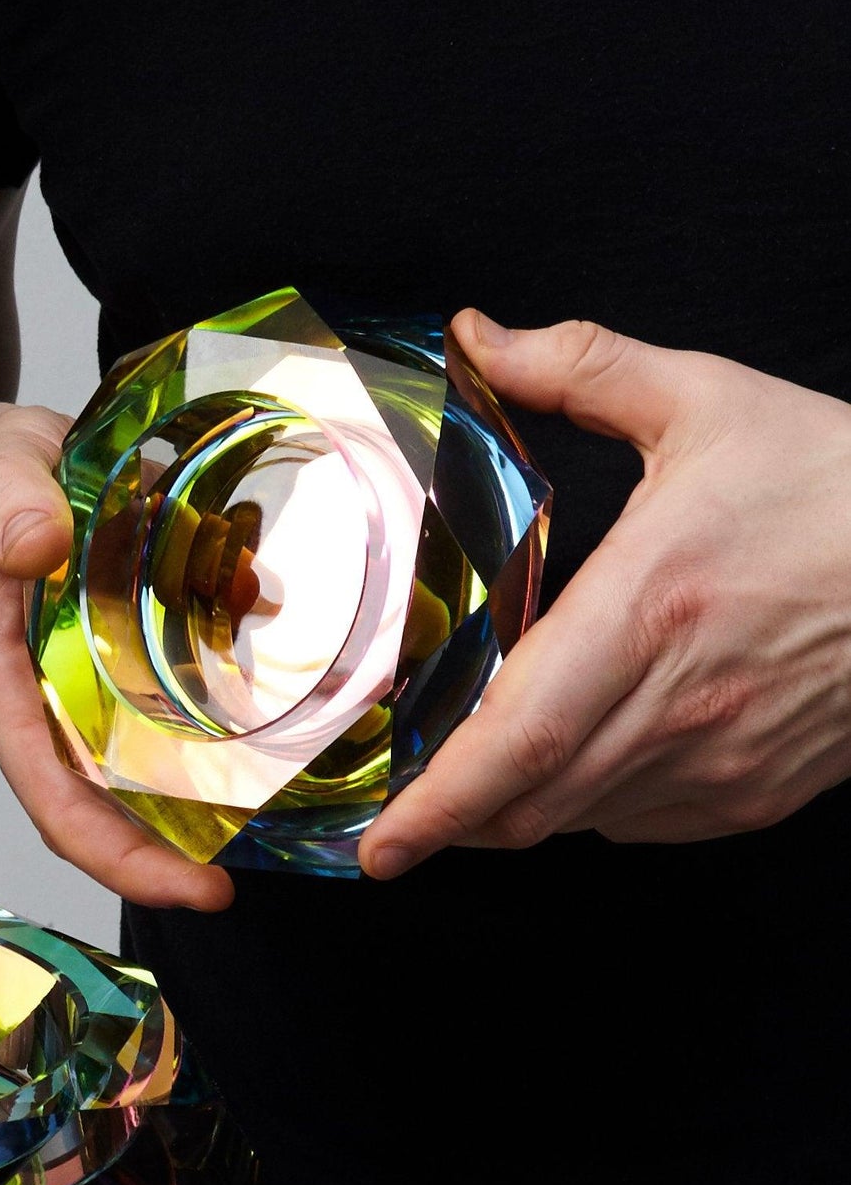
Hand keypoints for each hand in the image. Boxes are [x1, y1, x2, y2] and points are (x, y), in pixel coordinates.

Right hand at [0, 401, 232, 910]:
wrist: (2, 471)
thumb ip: (3, 505)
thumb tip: (36, 545)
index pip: (46, 789)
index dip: (109, 850)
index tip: (182, 884)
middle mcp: (37, 708)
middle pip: (85, 814)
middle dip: (150, 865)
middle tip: (224, 893)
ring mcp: (75, 702)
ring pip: (122, 788)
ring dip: (180, 826)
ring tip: (255, 849)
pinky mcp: (113, 680)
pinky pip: (155, 738)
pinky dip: (204, 760)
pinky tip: (266, 763)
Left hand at [363, 311, 850, 876]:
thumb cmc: (842, 482)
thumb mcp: (709, 401)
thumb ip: (578, 367)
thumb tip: (475, 336)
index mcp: (646, 611)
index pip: (518, 740)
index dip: (439, 806)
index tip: (380, 848)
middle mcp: (679, 705)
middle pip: (528, 804)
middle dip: (450, 822)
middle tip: (394, 816)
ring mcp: (723, 761)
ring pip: (575, 821)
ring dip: (513, 809)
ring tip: (473, 775)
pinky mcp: (756, 794)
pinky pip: (636, 823)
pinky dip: (585, 804)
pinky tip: (575, 756)